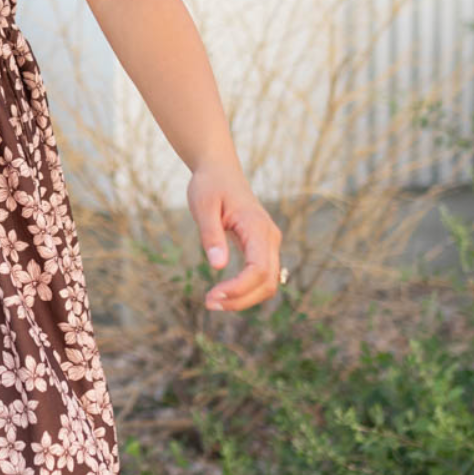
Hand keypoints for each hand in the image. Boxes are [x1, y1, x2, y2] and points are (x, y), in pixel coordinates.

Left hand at [187, 161, 283, 311]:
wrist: (220, 171)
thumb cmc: (209, 186)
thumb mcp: (203, 206)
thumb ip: (211, 235)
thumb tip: (218, 266)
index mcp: (257, 227)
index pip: (258, 269)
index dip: (238, 289)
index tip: (211, 296)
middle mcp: (270, 238)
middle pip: (268, 282)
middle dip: (241, 300)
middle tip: (209, 303)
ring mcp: (269, 244)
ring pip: (269, 283)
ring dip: (244, 299)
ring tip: (214, 301)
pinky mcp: (263, 248)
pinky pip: (262, 277)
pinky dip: (246, 291)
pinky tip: (224, 293)